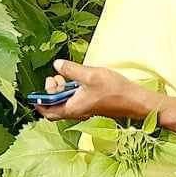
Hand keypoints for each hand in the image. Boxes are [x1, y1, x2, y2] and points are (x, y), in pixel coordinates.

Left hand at [36, 59, 161, 122]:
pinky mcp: (91, 105)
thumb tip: (57, 65)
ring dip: (61, 89)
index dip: (39, 101)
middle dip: (50, 92)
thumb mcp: (90, 75)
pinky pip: (74, 100)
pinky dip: (71, 90)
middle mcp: (76, 111)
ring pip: (64, 102)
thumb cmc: (115, 90)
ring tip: (66, 75)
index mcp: (72, 108)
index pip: (47, 111)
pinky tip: (78, 79)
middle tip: (55, 77)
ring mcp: (83, 109)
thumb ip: (71, 70)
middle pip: (54, 107)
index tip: (40, 86)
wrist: (135, 101)